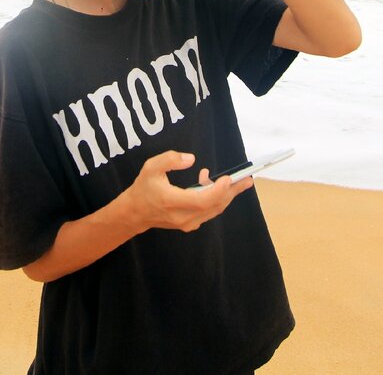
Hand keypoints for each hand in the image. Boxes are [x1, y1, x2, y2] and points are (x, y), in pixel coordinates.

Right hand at [121, 150, 254, 233]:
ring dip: (227, 195)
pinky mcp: (190, 224)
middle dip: (232, 192)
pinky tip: (210, 183)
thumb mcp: (151, 167)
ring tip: (237, 181)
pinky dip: (216, 198)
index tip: (228, 178)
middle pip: (214, 206)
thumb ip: (170, 160)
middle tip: (247, 179)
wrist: (135, 213)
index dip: (218, 190)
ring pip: (214, 210)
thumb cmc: (143, 188)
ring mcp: (187, 223)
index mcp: (172, 202)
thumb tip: (191, 159)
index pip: (202, 200)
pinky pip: (209, 211)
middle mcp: (183, 216)